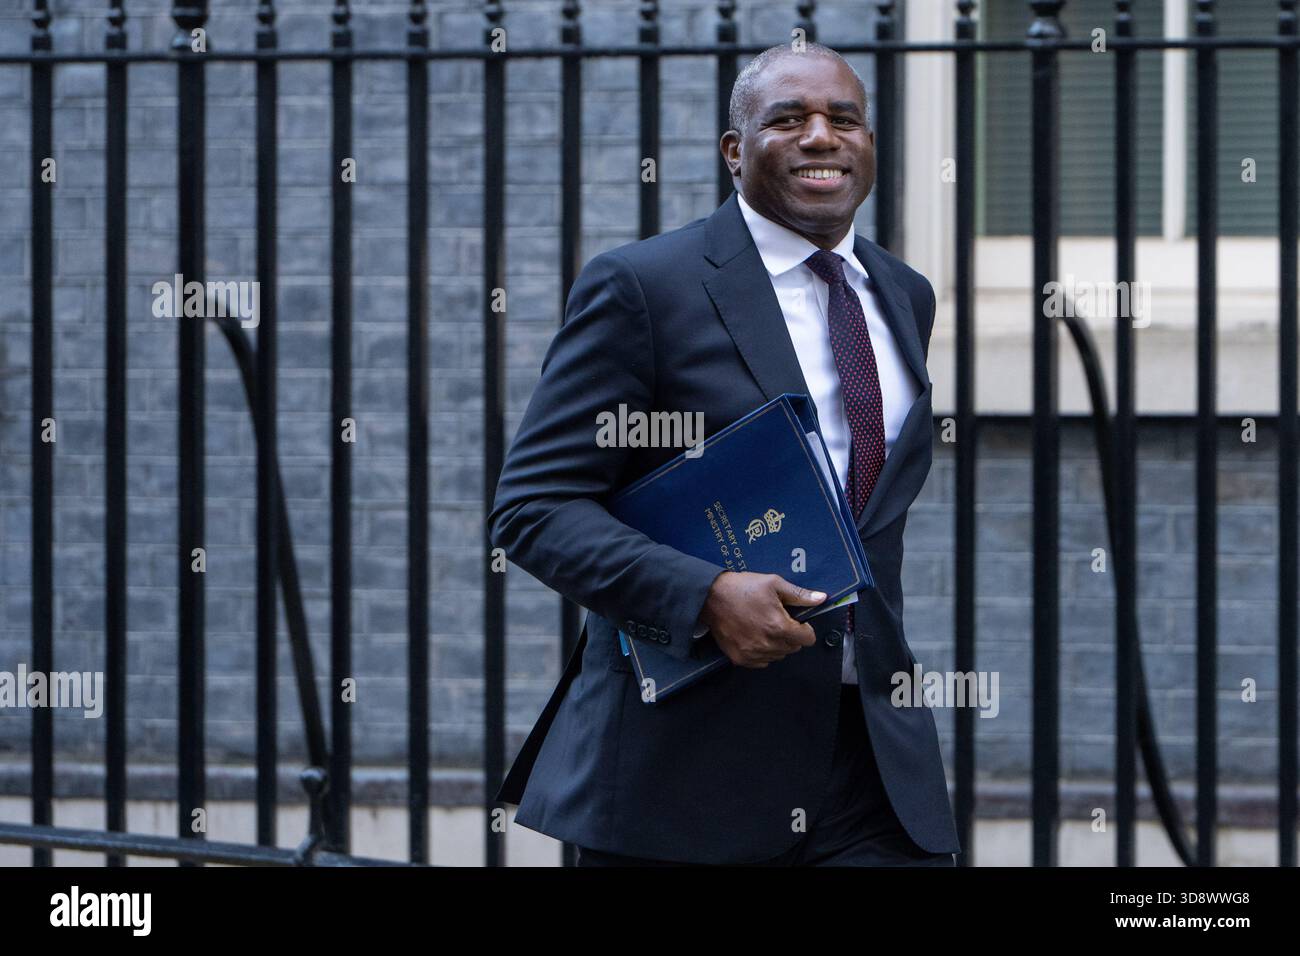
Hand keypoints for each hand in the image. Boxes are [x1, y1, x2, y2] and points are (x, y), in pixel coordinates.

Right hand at [698, 572, 825, 667]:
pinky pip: (762, 662)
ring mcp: (753, 653)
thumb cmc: (743, 588)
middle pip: (794, 648)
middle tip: (778, 620)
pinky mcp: (740, 658)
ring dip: (778, 644)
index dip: (806, 628)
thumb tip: (821, 598)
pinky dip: (763, 652)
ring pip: (779, 655)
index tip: (798, 621)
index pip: (807, 639)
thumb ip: (799, 594)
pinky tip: (755, 637)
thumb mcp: (773, 584)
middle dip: (791, 635)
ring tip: (765, 627)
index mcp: (779, 626)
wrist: (711, 597)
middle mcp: (767, 644)